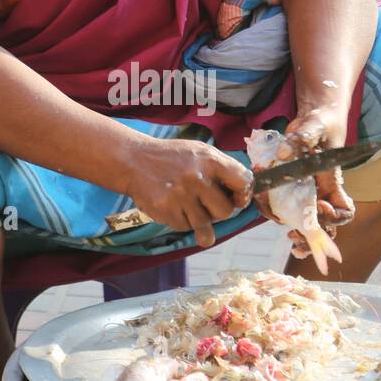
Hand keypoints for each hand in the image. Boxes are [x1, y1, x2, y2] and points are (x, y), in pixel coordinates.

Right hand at [123, 139, 253, 248]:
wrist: (135, 160)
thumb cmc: (173, 158)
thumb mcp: (200, 152)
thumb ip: (224, 169)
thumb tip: (245, 196)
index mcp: (210, 160)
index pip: (243, 182)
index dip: (244, 194)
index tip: (237, 198)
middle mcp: (196, 178)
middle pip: (226, 211)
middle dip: (219, 211)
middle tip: (205, 202)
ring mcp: (180, 196)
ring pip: (206, 225)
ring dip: (200, 220)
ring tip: (189, 206)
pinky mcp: (166, 211)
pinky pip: (185, 228)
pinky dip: (182, 221)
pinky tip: (173, 206)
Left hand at [253, 105, 355, 257]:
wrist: (310, 122)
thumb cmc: (320, 123)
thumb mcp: (314, 126)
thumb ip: (301, 138)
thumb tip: (282, 154)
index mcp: (332, 183)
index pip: (344, 211)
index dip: (334, 217)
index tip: (320, 208)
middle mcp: (320, 193)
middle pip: (322, 227)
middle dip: (309, 238)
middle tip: (295, 240)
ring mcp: (304, 194)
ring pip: (300, 222)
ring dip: (289, 228)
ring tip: (278, 225)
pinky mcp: (288, 188)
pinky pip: (281, 207)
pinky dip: (271, 209)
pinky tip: (261, 201)